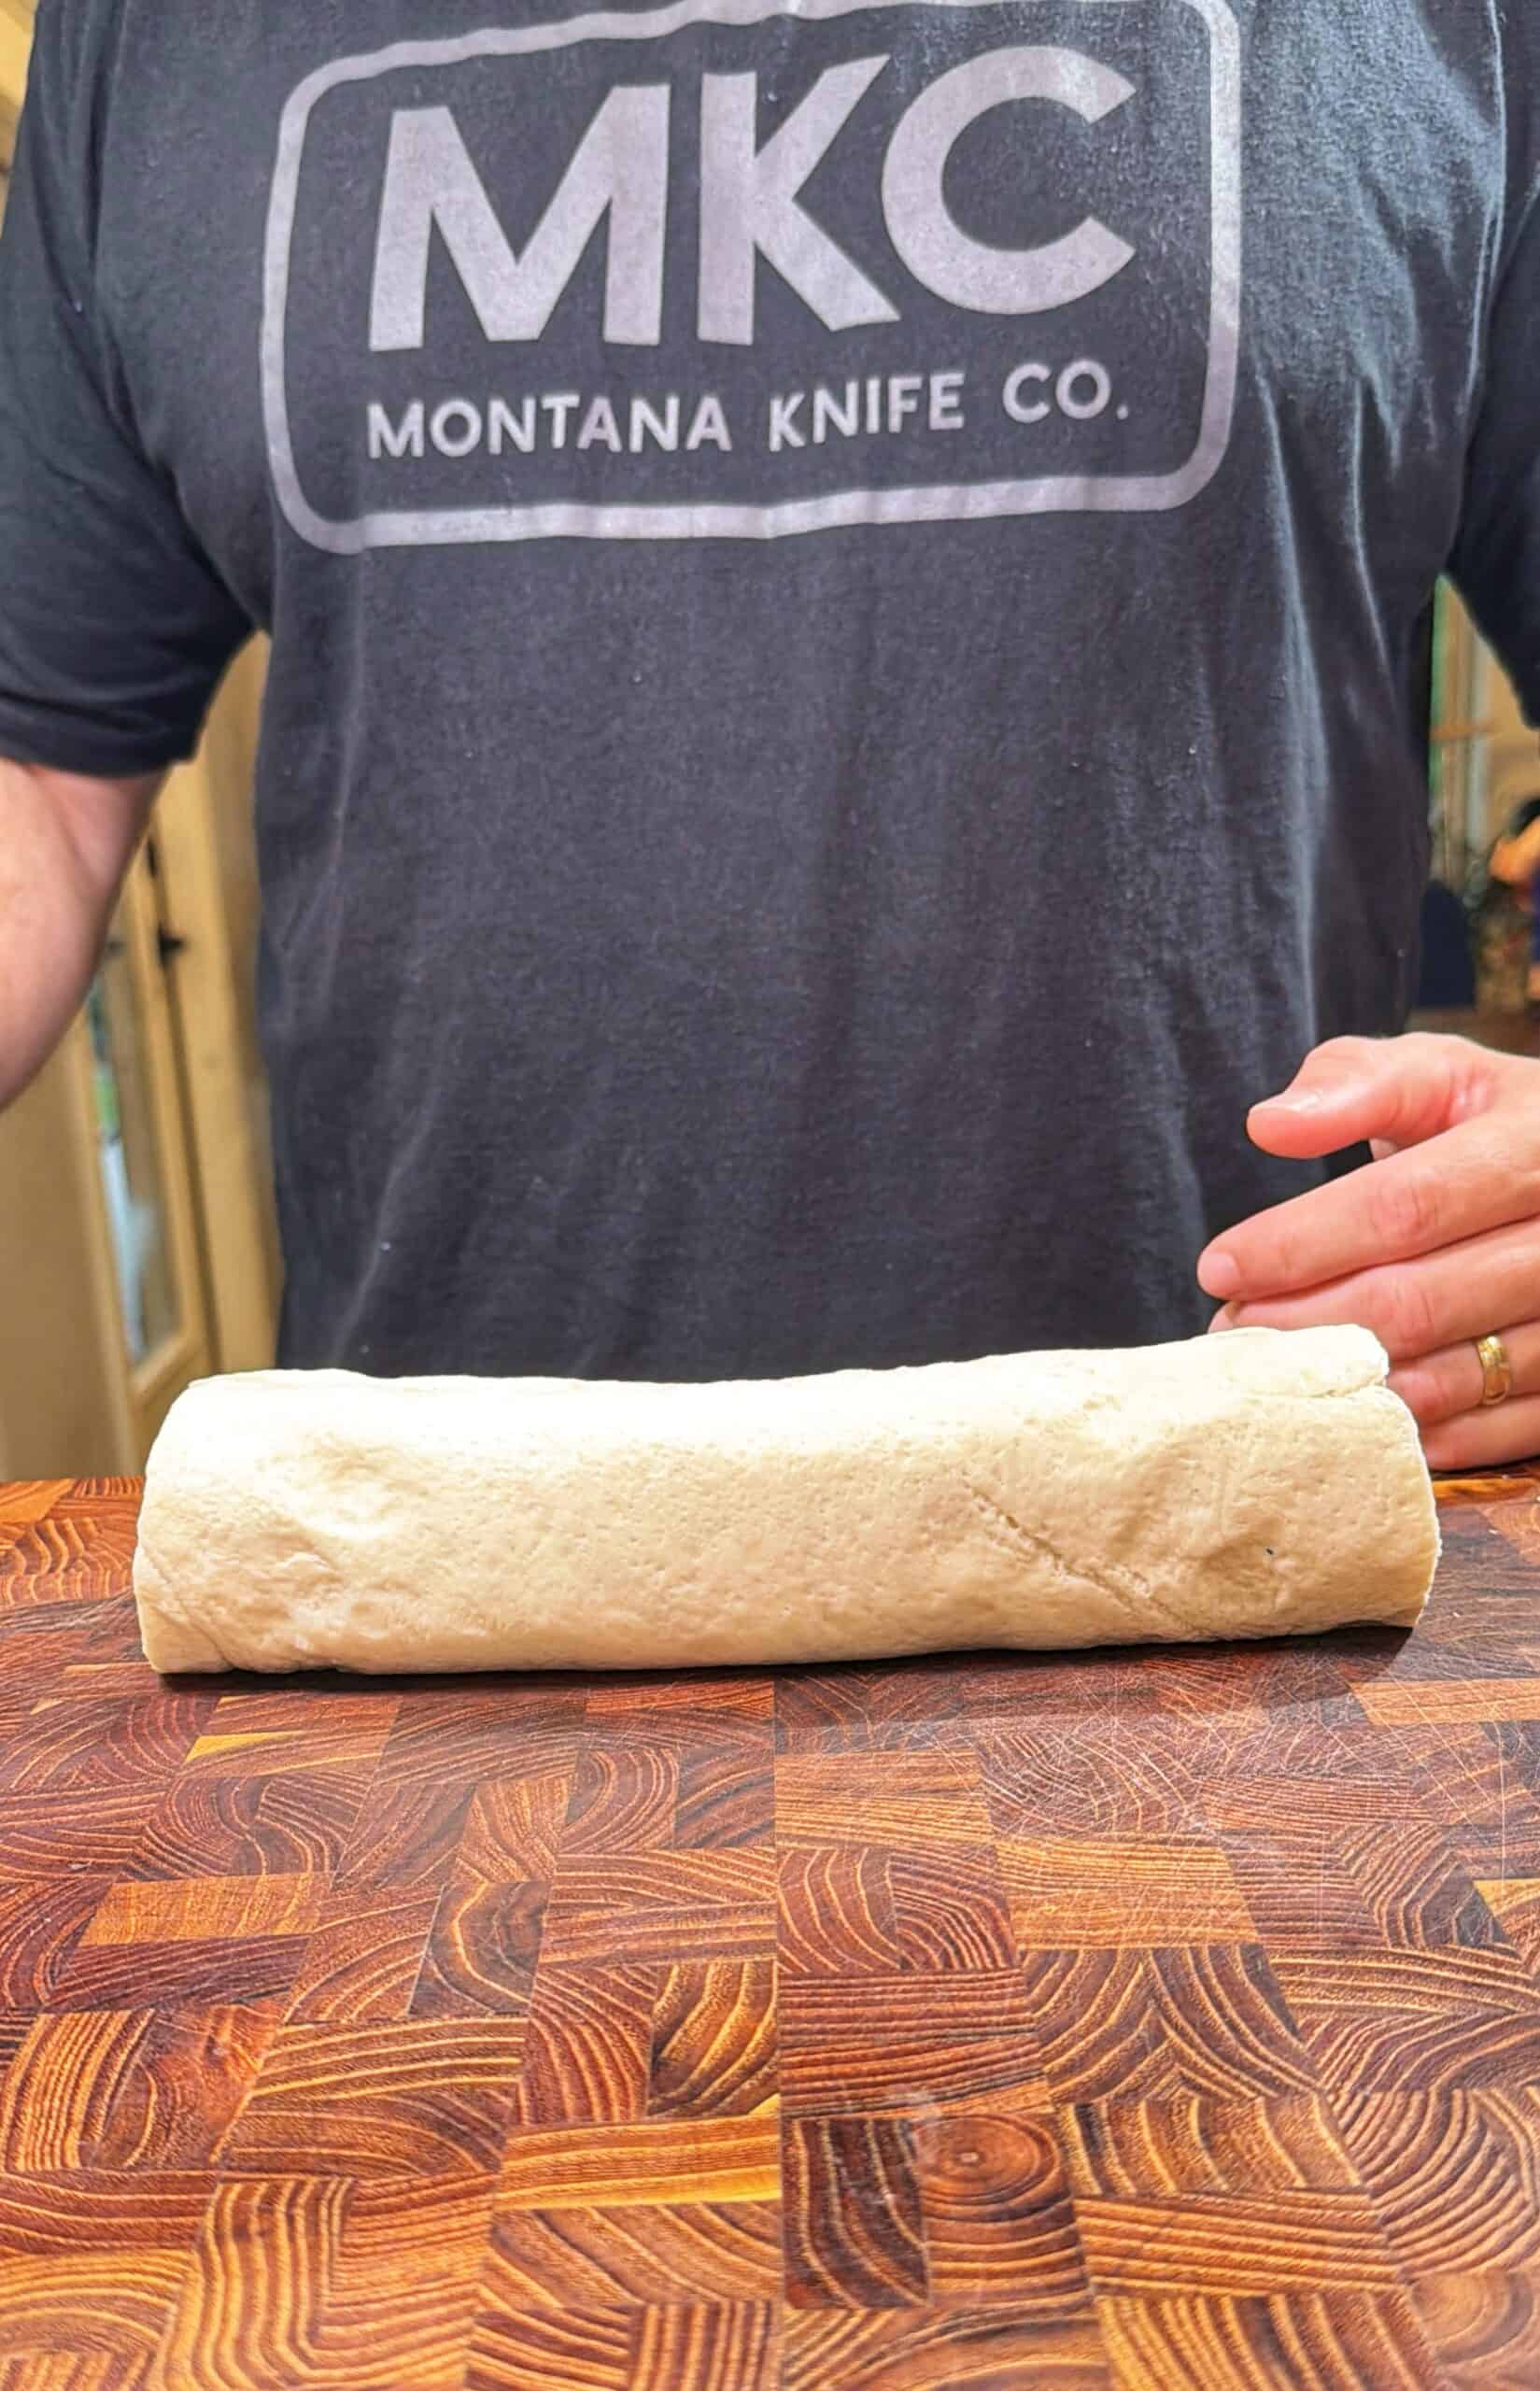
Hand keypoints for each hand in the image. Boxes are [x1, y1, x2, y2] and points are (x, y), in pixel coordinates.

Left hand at [1196, 1033, 1539, 1470]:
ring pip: (1451, 1377)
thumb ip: (1355, 1086)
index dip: (1303, 1242)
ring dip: (1347, 1386)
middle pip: (1418, 1301)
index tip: (1220, 1267)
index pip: (1406, 1205)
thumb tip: (1270, 1124)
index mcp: (1535, 1143)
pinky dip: (1413, 1433)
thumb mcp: (1434, 1076)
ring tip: (1273, 1373)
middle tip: (1230, 1330)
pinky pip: (1495, 1430)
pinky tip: (1348, 1416)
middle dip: (1306, 1322)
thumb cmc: (1487, 1124)